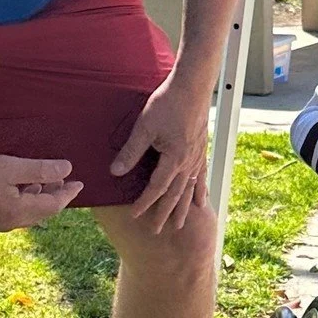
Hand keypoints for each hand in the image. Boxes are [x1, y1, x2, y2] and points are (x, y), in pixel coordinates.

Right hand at [0, 151, 82, 231]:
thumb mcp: (10, 167)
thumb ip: (41, 170)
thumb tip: (67, 170)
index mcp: (18, 214)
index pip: (54, 206)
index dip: (68, 193)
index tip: (79, 182)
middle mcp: (9, 224)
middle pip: (41, 212)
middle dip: (55, 196)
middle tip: (65, 181)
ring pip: (26, 212)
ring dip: (37, 196)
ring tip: (42, 180)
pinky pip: (11, 211)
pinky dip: (21, 198)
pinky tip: (16, 185)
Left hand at [110, 69, 211, 230]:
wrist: (192, 86)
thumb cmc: (167, 103)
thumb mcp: (144, 127)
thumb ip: (131, 152)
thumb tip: (116, 172)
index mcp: (174, 159)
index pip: (156, 188)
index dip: (145, 203)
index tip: (135, 215)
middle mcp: (188, 162)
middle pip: (175, 194)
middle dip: (165, 213)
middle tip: (157, 231)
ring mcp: (197, 157)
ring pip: (189, 189)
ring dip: (183, 207)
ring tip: (179, 224)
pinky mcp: (201, 149)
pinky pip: (201, 176)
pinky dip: (200, 190)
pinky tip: (200, 201)